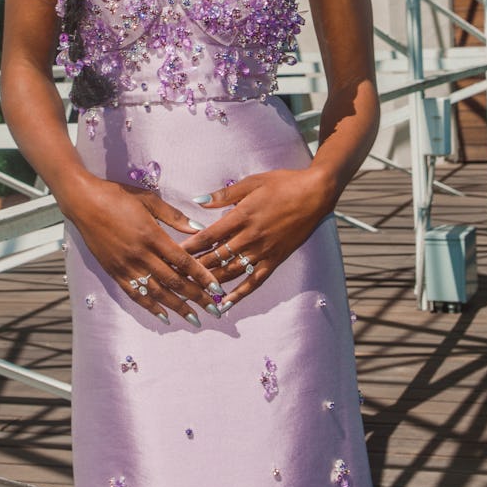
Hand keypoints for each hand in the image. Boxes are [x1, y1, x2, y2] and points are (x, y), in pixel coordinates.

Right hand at [67, 176, 224, 324]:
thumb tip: (199, 229)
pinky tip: (164, 317)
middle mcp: (140, 254)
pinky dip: (150, 307)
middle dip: (196, 298)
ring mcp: (125, 265)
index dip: (202, 277)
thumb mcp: (148, 199)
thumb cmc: (117, 195)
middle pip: (173, 282)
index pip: (183, 262)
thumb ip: (174, 216)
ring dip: (177, 308)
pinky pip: (135, 294)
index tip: (217, 289)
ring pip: (156, 292)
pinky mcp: (114, 271)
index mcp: (151, 235)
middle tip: (214, 311)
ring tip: (194, 319)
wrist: (83, 202)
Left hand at [182, 168, 333, 310]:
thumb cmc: (283, 183)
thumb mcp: (252, 182)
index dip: (189, 247)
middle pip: (216, 257)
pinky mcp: (276, 259)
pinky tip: (225, 305)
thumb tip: (198, 200)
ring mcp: (264, 250)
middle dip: (194, 268)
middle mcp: (251, 236)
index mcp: (242, 215)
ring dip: (211, 283)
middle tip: (174, 279)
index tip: (171, 255)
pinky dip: (239, 294)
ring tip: (192, 293)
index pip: (208, 236)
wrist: (315, 193)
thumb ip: (224, 194)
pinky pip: (255, 281)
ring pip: (232, 272)